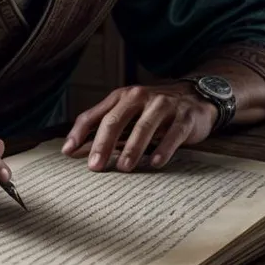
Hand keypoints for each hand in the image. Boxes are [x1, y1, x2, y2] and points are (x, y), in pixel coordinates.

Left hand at [62, 82, 217, 171]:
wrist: (195, 97)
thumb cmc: (153, 109)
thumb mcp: (128, 110)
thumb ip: (103, 125)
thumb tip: (72, 148)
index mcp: (122, 97)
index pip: (95, 114)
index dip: (79, 132)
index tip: (68, 152)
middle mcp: (140, 97)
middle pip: (116, 119)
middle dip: (103, 144)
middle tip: (95, 166)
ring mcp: (163, 105)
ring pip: (144, 126)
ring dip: (132, 148)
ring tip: (123, 167)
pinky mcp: (185, 117)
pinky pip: (173, 133)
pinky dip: (163, 148)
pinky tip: (155, 163)